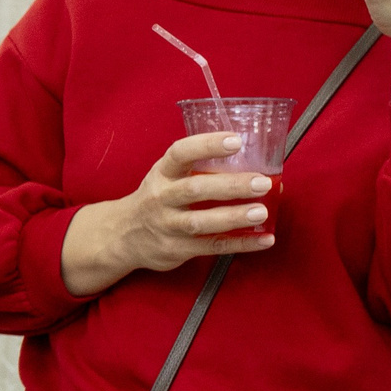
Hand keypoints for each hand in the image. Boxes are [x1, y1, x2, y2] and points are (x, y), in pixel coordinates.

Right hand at [59, 131, 275, 296]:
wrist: (123, 235)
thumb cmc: (158, 199)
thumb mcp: (169, 178)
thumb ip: (207, 173)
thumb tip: (267, 176)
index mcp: (162, 173)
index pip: (181, 153)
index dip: (207, 145)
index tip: (236, 141)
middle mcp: (161, 198)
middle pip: (194, 189)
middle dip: (230, 185)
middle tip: (261, 182)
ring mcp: (167, 225)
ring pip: (200, 222)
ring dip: (233, 216)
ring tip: (262, 212)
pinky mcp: (176, 249)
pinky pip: (211, 246)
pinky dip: (240, 244)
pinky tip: (264, 239)